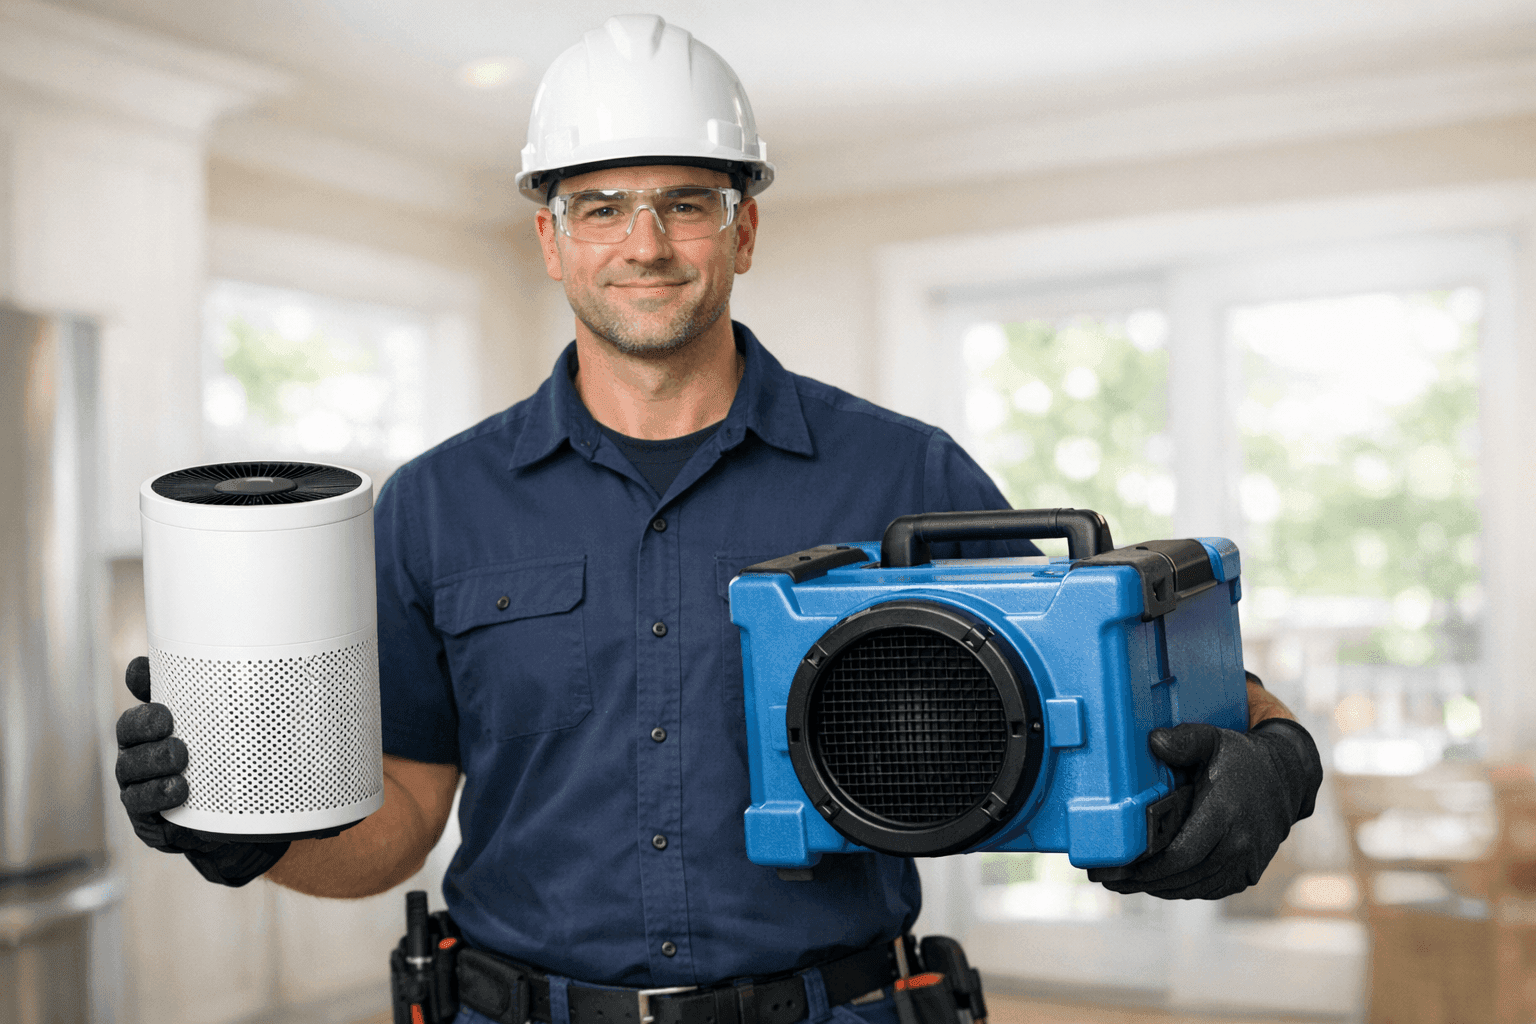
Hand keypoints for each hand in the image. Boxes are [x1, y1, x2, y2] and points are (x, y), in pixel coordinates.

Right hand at [116, 656, 288, 885]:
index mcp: (171, 718)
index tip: (144, 670)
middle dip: (142, 721)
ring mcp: (144, 783)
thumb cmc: (250, 770)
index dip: (140, 677)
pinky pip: (141, 807)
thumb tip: (315, 675)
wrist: (250, 830)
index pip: (145, 690)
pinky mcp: (150, 818)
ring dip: (149, 761)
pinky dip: (156, 797)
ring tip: (178, 759)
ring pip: (129, 768)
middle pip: (129, 728)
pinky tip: (177, 791)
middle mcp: (149, 747)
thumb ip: (271, 709)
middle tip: (167, 719)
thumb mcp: (261, 736)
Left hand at [1087, 718, 1323, 899]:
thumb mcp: (1213, 739)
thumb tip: (1153, 740)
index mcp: (1226, 813)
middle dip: (1141, 881)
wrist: (1285, 780)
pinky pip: (1206, 889)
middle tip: (1107, 878)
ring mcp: (1246, 864)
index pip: (1182, 854)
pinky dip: (1179, 889)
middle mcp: (1240, 844)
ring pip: (1193, 887)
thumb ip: (1183, 740)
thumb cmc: (1240, 758)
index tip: (1116, 867)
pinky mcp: (1246, 875)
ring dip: (1156, 889)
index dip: (1146, 867)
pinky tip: (1152, 883)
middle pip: (1182, 876)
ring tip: (1121, 882)